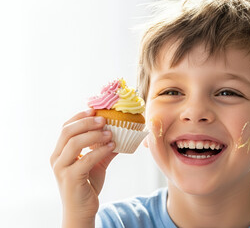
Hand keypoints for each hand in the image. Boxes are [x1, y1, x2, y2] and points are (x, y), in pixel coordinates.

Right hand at [50, 109, 116, 227]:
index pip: (66, 128)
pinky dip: (100, 150)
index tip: (95, 110)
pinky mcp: (70, 178)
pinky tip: (112, 146)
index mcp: (60, 152)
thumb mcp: (97, 163)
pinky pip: (86, 159)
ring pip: (74, 143)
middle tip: (104, 119)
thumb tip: (121, 134)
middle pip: (67, 132)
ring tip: (110, 133)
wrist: (82, 210)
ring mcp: (61, 168)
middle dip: (86, 123)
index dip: (79, 117)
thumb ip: (104, 149)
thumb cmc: (87, 185)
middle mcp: (57, 158)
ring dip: (94, 135)